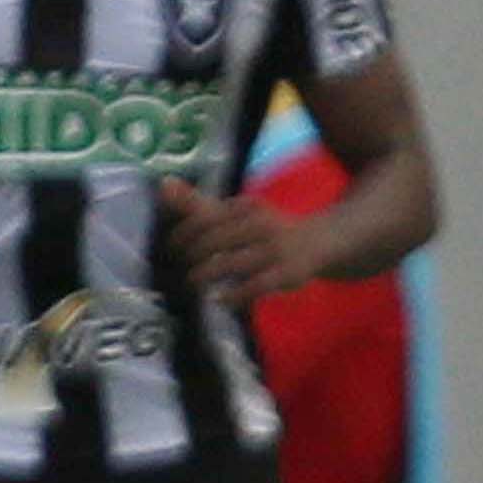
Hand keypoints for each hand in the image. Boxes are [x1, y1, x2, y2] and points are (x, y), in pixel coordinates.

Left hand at [160, 176, 318, 304]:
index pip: (205, 217)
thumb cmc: (262, 228)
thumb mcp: (232, 213)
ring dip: (206, 275)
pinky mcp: (287, 273)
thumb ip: (197, 203)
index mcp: (246, 206)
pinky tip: (217, 300)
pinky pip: (256, 286)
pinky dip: (233, 295)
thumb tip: (163, 182)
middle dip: (192, 256)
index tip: (171, 249)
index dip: (183, 234)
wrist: (318, 242)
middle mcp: (261, 224)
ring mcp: (276, 249)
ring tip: (192, 283)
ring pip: (232, 263)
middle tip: (182, 269)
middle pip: (215, 240)